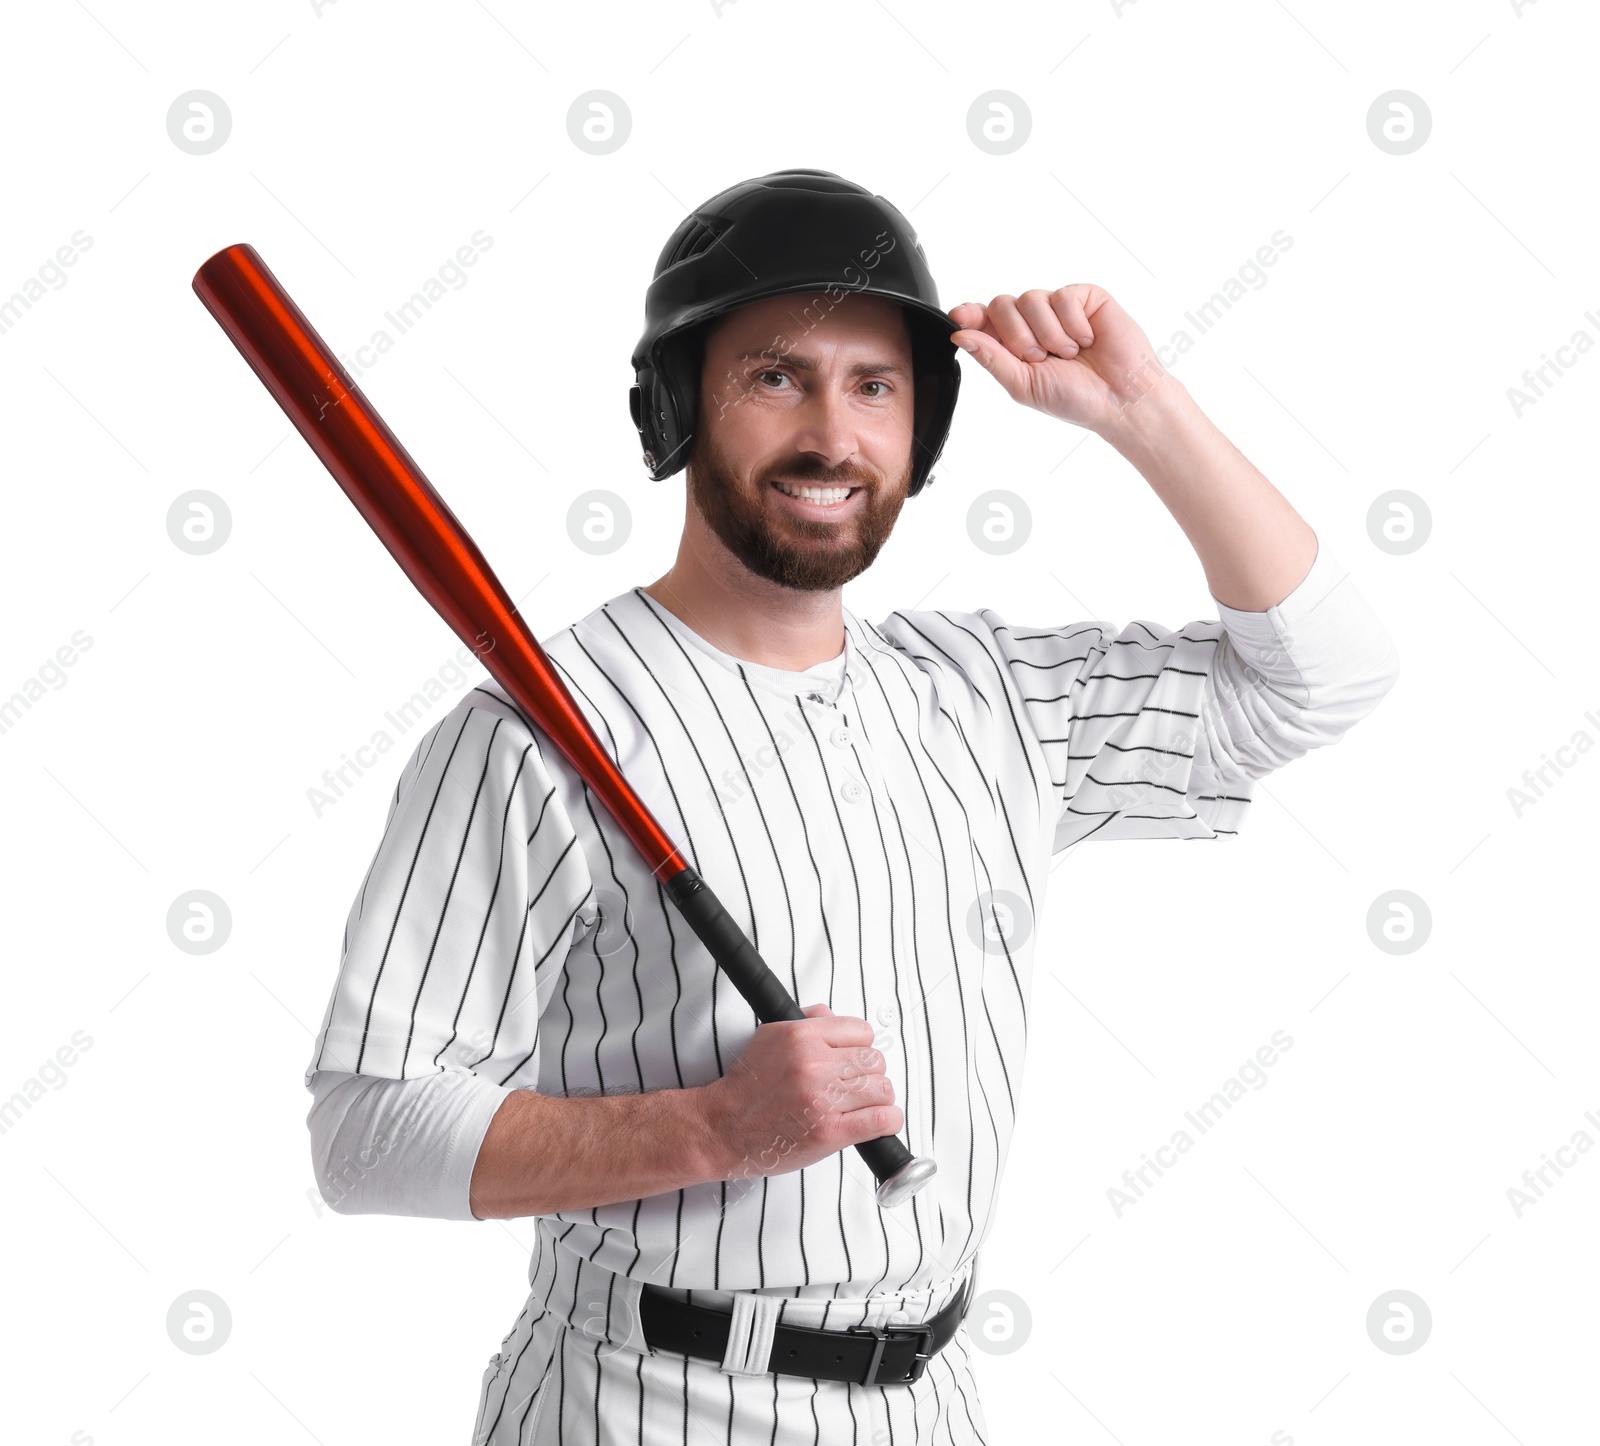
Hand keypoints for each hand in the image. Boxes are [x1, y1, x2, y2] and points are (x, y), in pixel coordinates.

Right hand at [695, 1003, 899, 1182]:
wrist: (723, 1127)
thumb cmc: (746, 1088)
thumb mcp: (770, 1037)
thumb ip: (807, 1022)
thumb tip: (835, 1017)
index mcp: (802, 1037)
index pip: (861, 1031)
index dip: (861, 1046)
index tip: (853, 1060)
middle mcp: (815, 1064)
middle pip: (875, 1060)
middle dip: (869, 1074)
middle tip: (855, 1085)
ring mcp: (823, 1099)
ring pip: (882, 1089)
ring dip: (878, 1098)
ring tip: (863, 1105)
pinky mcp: (830, 1132)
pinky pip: (881, 1119)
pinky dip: (888, 1121)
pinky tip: (879, 1121)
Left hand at [948, 284, 1167, 433]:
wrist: (1120, 398)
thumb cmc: (1075, 398)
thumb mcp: (1023, 385)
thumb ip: (992, 358)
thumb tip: (961, 335)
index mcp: (1015, 344)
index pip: (984, 320)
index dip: (969, 314)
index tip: (960, 316)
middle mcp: (1034, 322)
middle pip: (1002, 304)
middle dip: (1017, 335)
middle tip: (1040, 357)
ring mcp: (1059, 308)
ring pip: (1031, 298)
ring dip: (1049, 333)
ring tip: (1069, 353)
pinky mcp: (1085, 297)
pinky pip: (1063, 296)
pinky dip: (1073, 324)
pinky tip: (1088, 339)